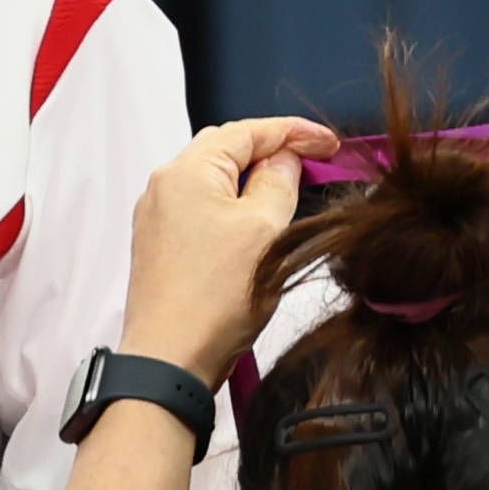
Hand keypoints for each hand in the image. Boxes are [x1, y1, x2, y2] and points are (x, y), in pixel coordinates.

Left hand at [122, 115, 342, 385]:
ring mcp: (158, 217)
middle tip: (316, 160)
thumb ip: (280, 180)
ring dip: (255, 178)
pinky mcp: (162, 244)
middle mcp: (163, 188)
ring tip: (295, 188)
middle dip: (273, 149)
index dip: (294, 131)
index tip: (330, 142)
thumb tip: (284, 160)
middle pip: (226, 149)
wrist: (170, 358)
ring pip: (215, 179)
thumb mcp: (266, 227)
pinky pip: (203, 207)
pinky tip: (262, 217)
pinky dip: (235, 203)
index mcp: (185, 173)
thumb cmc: (214, 298)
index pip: (246, 131)